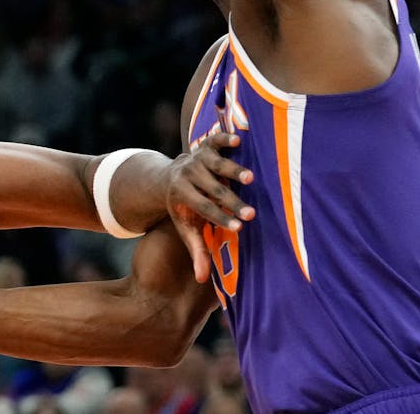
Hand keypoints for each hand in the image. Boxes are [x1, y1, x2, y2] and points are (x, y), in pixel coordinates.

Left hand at [164, 132, 255, 283]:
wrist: (167, 176)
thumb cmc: (184, 207)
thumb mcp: (185, 227)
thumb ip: (195, 250)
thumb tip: (202, 280)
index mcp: (182, 195)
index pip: (202, 209)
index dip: (219, 218)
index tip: (238, 228)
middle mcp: (188, 175)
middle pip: (212, 190)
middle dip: (232, 202)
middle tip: (251, 213)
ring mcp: (196, 158)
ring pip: (215, 164)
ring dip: (232, 170)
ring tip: (250, 178)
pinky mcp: (205, 146)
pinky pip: (214, 140)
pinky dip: (224, 139)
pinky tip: (238, 140)